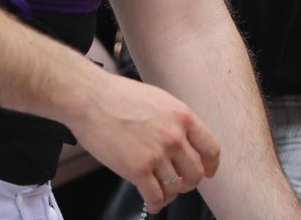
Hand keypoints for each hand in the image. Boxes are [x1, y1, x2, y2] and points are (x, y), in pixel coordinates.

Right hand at [66, 70, 220, 212]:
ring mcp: (157, 154)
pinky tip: (151, 202)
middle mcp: (174, 136)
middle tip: (179, 183)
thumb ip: (174, 120)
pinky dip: (155, 204)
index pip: (210, 149)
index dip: (211, 165)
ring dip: (170, 194)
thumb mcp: (158, 99)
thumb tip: (183, 140)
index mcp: (182, 116)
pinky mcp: (138, 170)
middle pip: (195, 173)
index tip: (208, 172)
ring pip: (175, 187)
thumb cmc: (117, 96)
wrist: (89, 99)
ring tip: (162, 192)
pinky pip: (155, 196)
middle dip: (188, 182)